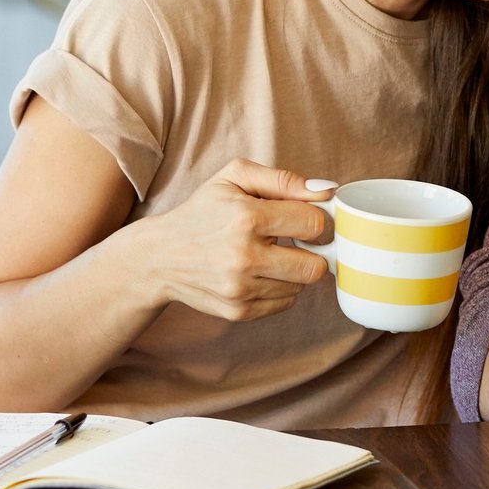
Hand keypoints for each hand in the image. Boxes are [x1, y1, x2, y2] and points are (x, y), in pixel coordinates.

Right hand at [141, 160, 333, 322]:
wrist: (160, 256)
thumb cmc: (203, 210)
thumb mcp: (235, 178)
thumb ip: (284, 180)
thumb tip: (328, 190)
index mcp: (247, 218)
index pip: (314, 224)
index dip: (316, 220)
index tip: (305, 219)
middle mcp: (244, 257)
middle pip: (315, 267)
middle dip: (312, 253)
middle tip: (296, 242)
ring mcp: (240, 289)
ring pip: (301, 287)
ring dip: (293, 271)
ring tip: (270, 255)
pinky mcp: (238, 311)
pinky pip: (285, 303)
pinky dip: (280, 288)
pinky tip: (260, 273)